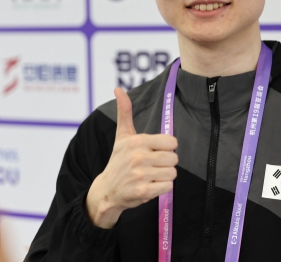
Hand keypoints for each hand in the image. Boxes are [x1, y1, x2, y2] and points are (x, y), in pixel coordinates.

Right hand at [86, 88, 177, 227]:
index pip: (172, 142)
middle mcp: (139, 157)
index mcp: (138, 141)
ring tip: (151, 176)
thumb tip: (118, 89)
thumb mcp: (122, 135)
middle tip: (153, 165)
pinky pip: (168, 187)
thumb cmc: (119, 160)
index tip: (155, 151)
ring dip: (165, 176)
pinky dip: (162, 188)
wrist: (107, 190)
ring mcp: (141, 175)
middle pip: (174, 158)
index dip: (167, 148)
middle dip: (166, 163)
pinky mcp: (143, 191)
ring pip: (172, 173)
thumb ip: (124, 111)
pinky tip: (150, 185)